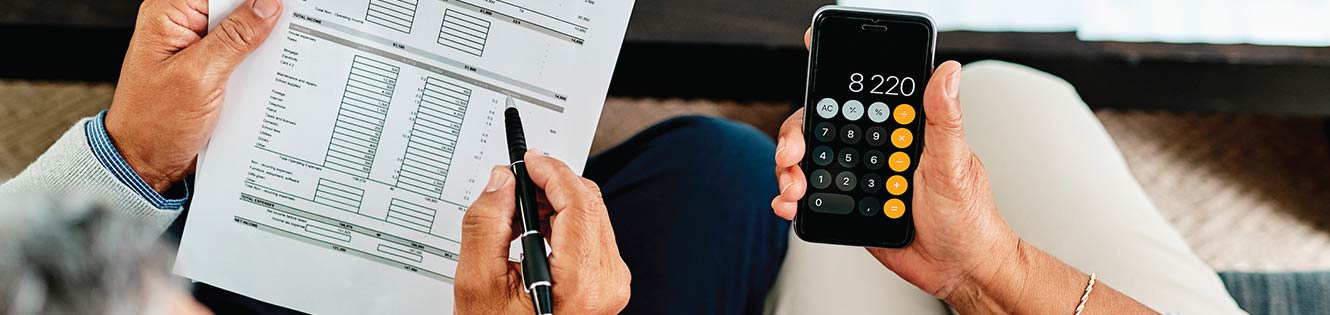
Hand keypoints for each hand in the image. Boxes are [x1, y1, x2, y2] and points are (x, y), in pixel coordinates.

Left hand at [105, 0, 282, 191]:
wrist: (147, 161)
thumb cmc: (155, 123)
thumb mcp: (199, 76)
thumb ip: (235, 38)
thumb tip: (267, 5)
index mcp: (169, 14)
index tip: (281, 7)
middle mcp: (181, 24)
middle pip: (233, 5)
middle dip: (262, 16)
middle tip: (287, 31)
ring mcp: (196, 45)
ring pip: (241, 27)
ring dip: (262, 41)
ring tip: (278, 55)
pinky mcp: (209, 65)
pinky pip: (241, 51)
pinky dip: (257, 59)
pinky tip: (270, 70)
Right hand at [455, 152, 630, 314]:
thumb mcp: (479, 283)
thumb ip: (487, 224)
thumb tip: (502, 182)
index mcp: (583, 282)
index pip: (578, 202)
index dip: (551, 171)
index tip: (528, 160)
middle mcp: (607, 281)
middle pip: (588, 204)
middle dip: (551, 184)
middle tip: (515, 182)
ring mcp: (612, 283)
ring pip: (591, 215)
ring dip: (555, 203)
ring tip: (517, 213)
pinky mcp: (608, 283)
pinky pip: (591, 234)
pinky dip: (563, 223)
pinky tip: (535, 232)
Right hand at [772, 30, 1154, 313]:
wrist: (960, 269)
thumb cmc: (968, 216)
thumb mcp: (955, 164)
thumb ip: (944, 119)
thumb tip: (947, 72)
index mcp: (900, 132)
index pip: (858, 99)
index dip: (829, 89)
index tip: (812, 85)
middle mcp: (876, 150)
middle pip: (822, 129)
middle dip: (797, 137)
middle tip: (792, 155)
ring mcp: (860, 179)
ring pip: (810, 163)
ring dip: (790, 171)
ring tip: (792, 188)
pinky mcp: (848, 209)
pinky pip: (812, 198)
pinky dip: (792, 199)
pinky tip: (788, 204)